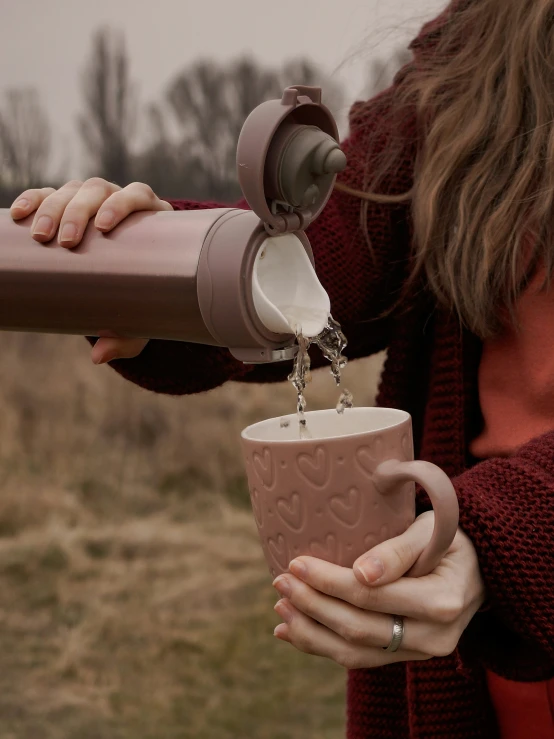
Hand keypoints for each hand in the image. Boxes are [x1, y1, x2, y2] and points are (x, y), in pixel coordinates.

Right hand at [10, 179, 173, 363]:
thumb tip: (98, 355)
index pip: (138, 196)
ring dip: (52, 206)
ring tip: (39, 235)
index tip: (104, 227)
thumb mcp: (139, 319)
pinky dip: (33, 199)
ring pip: (71, 190)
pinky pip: (47, 194)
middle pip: (98, 191)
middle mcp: (119, 201)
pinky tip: (19, 213)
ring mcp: (92, 200)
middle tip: (63, 241)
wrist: (128, 285)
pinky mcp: (66, 205)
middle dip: (78, 211)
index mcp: (149, 218)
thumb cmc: (143, 298)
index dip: (122, 204)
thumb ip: (125, 337)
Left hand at [271, 511, 485, 668]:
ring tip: (280, 608)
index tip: (295, 563)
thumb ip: (398, 550)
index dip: (329, 582)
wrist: (478, 567)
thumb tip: (361, 574)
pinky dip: (322, 645)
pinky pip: (359, 658)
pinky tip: (292, 631)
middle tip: (280, 581)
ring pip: (354, 654)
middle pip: (358, 629)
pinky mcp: (405, 655)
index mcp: (441, 601)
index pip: (371, 597)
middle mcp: (433, 636)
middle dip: (312, 606)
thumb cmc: (451, 538)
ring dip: (310, 632)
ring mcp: (419, 652)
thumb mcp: (431, 531)